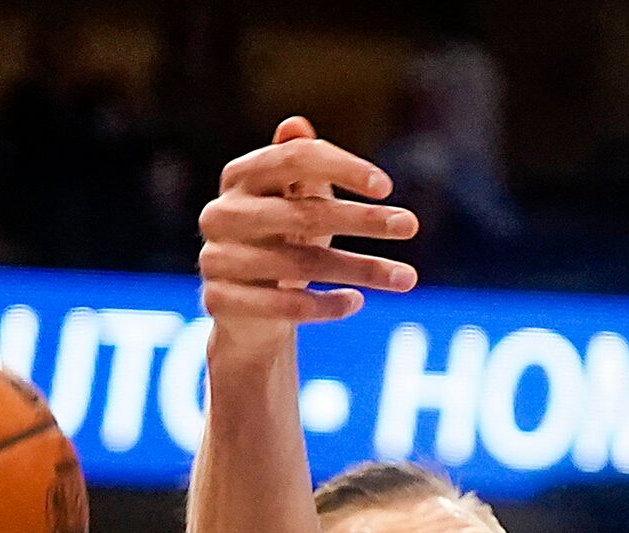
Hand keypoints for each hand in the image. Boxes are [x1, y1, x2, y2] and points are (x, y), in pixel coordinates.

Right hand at [200, 118, 418, 347]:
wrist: (244, 311)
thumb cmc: (279, 242)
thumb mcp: (293, 202)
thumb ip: (298, 165)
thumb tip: (297, 125)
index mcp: (240, 177)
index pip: (294, 159)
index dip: (341, 167)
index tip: (386, 187)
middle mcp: (222, 213)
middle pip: (303, 212)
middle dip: (363, 219)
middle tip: (410, 225)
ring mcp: (218, 258)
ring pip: (300, 263)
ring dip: (361, 269)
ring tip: (406, 278)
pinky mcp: (222, 301)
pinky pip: (285, 306)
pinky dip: (327, 305)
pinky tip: (358, 302)